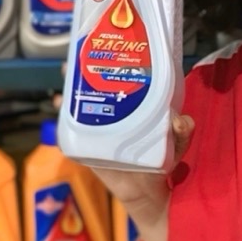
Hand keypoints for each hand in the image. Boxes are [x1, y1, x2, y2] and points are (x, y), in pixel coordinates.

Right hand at [54, 63, 194, 220]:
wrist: (147, 193)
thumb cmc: (162, 161)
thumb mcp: (176, 144)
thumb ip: (182, 133)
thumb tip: (181, 120)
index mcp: (138, 106)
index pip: (123, 79)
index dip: (113, 62)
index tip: (105, 47)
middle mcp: (116, 113)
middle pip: (97, 87)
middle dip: (84, 70)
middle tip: (74, 61)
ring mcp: (101, 128)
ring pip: (83, 104)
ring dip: (71, 90)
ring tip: (65, 77)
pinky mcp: (90, 146)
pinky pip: (75, 131)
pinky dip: (65, 119)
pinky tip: (59, 105)